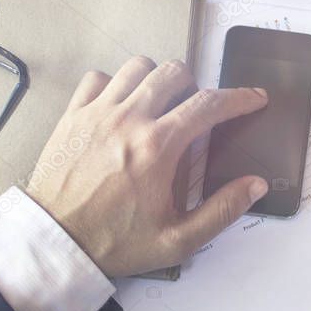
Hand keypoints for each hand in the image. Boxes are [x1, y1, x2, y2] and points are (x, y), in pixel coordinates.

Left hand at [25, 56, 269, 276]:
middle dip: (194, 84)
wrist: (55, 243)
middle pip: (174, 72)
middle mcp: (129, 119)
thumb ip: (222, 211)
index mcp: (158, 147)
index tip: (254, 97)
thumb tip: (255, 184)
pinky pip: (98, 78)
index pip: (209, 104)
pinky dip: (114, 84)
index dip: (239, 97)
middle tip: (194, 110)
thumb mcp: (177, 241)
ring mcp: (98, 113)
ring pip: (137, 67)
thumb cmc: (114, 243)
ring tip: (158, 103)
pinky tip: (119, 106)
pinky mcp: (72, 115)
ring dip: (156, 79)